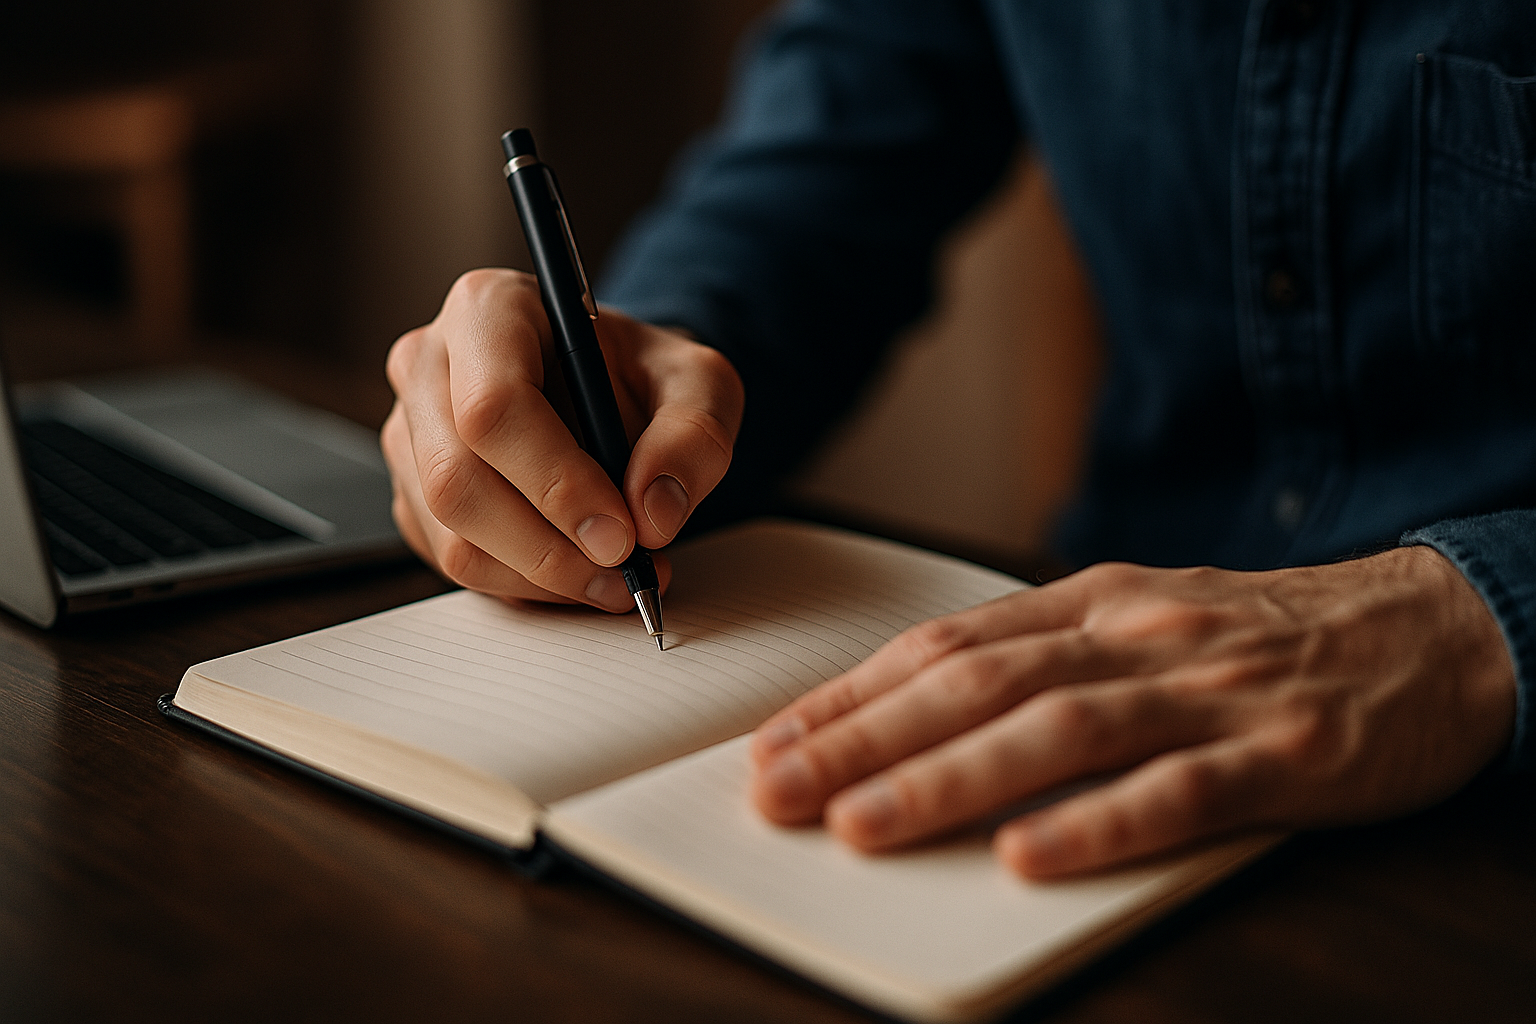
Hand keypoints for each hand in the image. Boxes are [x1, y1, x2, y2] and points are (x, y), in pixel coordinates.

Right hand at [382, 268, 743, 607]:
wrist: (614, 390)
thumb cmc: (644, 374)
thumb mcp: (700, 382)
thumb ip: (693, 436)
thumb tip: (652, 514)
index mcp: (488, 310)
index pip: (494, 407)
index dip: (557, 483)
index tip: (622, 533)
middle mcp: (429, 365)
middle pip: (458, 480)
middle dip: (549, 546)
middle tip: (625, 570)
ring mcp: (410, 434)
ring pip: (451, 535)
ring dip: (542, 577)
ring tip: (617, 578)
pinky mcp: (413, 494)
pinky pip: (454, 561)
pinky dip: (525, 586)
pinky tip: (580, 573)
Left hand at [749, 547, 1515, 877]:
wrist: (1432, 628)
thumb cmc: (1263, 635)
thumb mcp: (1144, 620)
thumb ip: (1046, 658)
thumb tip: (920, 709)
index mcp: (1096, 602)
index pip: (947, 646)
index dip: (853, 695)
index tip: (775, 742)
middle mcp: (1138, 637)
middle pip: (979, 685)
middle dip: (865, 738)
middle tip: (778, 790)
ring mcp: (1209, 691)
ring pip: (1059, 732)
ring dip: (951, 779)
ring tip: (864, 826)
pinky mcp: (1284, 752)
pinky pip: (1180, 791)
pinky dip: (1099, 824)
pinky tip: (1028, 857)